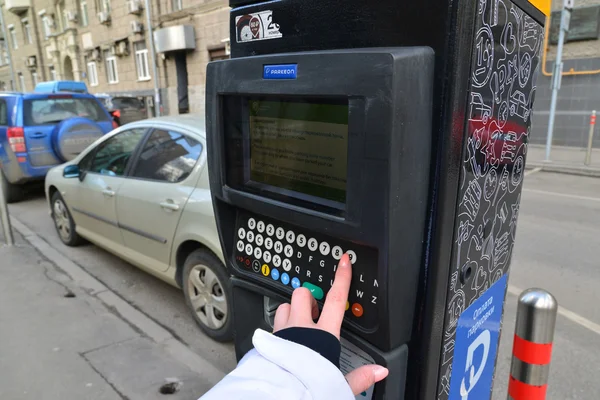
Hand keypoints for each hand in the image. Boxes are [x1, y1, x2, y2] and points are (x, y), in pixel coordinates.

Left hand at [273, 254, 388, 394]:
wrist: (280, 398)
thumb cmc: (308, 389)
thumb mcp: (339, 385)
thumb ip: (359, 377)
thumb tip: (379, 372)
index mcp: (322, 335)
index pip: (336, 299)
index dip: (342, 278)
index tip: (343, 262)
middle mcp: (300, 329)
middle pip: (303, 294)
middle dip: (308, 296)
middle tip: (314, 310)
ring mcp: (281, 333)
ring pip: (284, 306)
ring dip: (290, 311)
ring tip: (297, 325)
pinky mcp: (267, 343)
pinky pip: (271, 327)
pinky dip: (277, 330)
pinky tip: (282, 342)